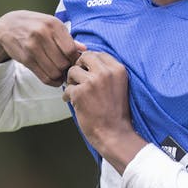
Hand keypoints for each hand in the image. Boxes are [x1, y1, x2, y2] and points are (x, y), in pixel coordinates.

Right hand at [0, 10, 84, 85]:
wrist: (9, 25)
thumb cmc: (35, 24)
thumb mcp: (52, 24)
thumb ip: (67, 37)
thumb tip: (84, 49)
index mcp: (53, 25)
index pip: (71, 50)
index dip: (75, 59)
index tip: (75, 61)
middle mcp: (42, 35)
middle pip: (63, 63)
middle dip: (67, 69)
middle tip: (67, 69)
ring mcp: (32, 47)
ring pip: (54, 72)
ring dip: (60, 76)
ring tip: (60, 73)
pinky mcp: (25, 59)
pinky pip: (43, 76)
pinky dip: (52, 81)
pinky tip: (54, 78)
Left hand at [63, 51, 147, 172]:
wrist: (114, 133)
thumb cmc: (116, 112)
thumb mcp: (119, 86)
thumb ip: (107, 72)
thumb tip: (88, 60)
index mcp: (118, 70)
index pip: (99, 54)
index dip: (90, 62)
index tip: (88, 72)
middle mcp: (106, 73)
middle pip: (85, 57)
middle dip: (79, 67)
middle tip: (79, 79)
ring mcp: (92, 82)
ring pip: (72, 71)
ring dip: (71, 82)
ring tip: (76, 92)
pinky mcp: (80, 93)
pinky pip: (67, 88)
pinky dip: (68, 96)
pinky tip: (73, 102)